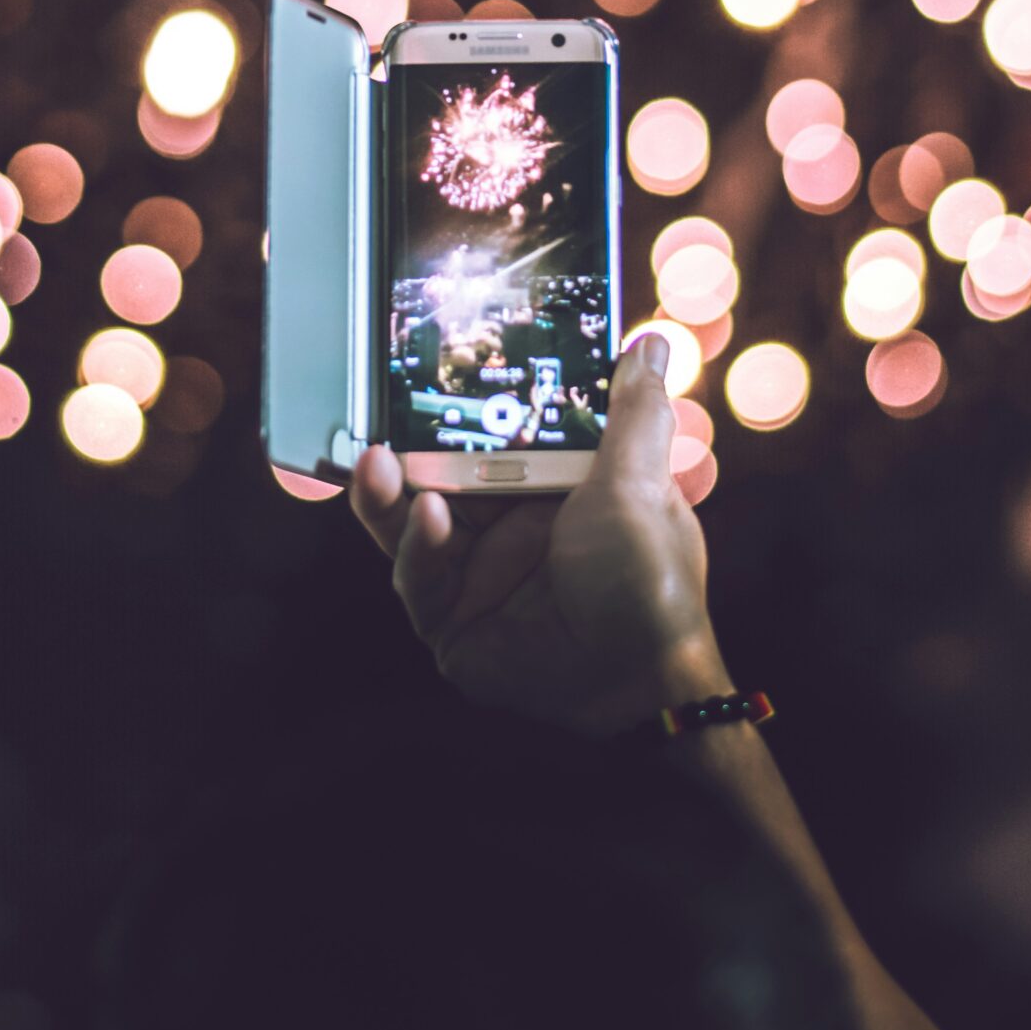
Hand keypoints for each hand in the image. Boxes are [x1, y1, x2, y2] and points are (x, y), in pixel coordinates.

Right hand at [351, 335, 727, 736]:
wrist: (642, 683)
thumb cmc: (651, 581)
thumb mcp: (641, 483)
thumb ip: (633, 413)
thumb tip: (651, 346)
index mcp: (549, 489)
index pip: (488, 437)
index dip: (455, 409)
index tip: (426, 372)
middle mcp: (507, 528)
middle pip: (436, 477)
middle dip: (403, 449)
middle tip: (379, 417)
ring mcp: (477, 575)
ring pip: (412, 524)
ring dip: (391, 495)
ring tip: (379, 464)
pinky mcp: (454, 621)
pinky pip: (419, 579)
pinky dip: (418, 547)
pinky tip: (430, 521)